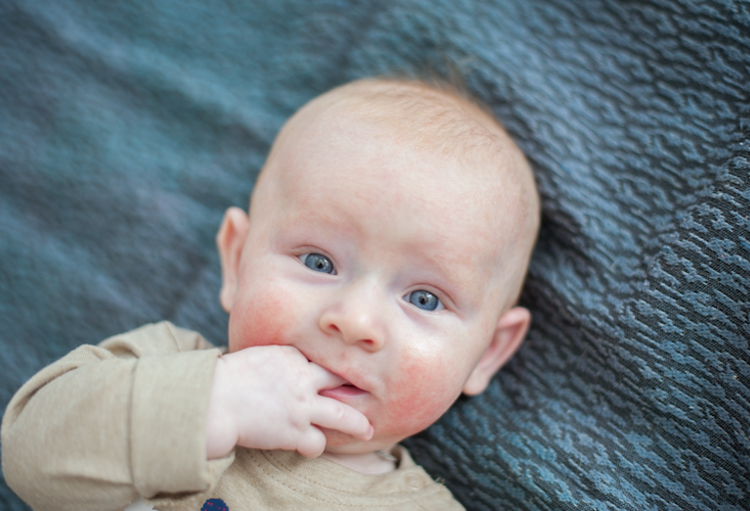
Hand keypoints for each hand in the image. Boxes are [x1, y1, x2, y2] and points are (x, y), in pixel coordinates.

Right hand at [205, 345, 372, 458]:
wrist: (213, 399)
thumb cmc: (226, 378)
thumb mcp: (258, 355)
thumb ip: (279, 361)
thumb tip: (285, 366)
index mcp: (293, 355)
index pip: (322, 360)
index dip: (334, 368)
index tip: (343, 374)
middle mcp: (303, 378)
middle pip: (342, 380)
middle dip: (357, 387)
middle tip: (372, 392)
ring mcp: (302, 406)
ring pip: (343, 415)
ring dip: (357, 424)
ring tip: (367, 430)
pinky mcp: (295, 431)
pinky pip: (318, 443)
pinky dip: (315, 446)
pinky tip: (311, 446)